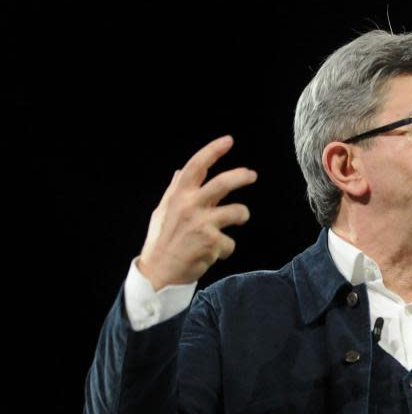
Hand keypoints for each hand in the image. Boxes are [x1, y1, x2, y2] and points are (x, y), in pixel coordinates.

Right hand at [137, 135, 257, 290]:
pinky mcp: (212, 242)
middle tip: (252, 174)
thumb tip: (178, 172)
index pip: (196, 166)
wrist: (159, 273)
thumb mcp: (162, 212)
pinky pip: (230, 242)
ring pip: (238, 211)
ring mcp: (202, 223)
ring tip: (238, 219)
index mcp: (178, 196)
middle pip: (223, 183)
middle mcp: (189, 206)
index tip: (228, 140)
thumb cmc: (162, 240)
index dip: (213, 150)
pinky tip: (212, 253)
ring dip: (242, 215)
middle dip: (241, 176)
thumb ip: (174, 191)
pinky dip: (225, 249)